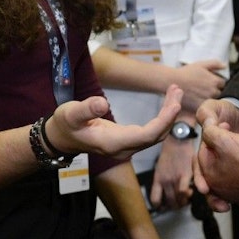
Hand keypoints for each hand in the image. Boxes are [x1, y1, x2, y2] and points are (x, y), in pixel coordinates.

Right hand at [46, 84, 182, 159]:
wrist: (60, 138)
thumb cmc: (65, 124)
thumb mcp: (70, 114)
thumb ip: (86, 109)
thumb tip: (102, 103)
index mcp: (113, 143)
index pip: (147, 135)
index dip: (163, 121)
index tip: (175, 103)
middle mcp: (123, 148)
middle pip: (155, 135)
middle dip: (170, 114)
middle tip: (177, 89)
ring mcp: (126, 147)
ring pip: (155, 134)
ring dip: (167, 115)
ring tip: (174, 91)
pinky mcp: (126, 141)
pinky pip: (150, 132)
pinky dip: (161, 118)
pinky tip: (165, 103)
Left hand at [149, 134, 195, 209]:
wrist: (178, 136)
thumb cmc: (172, 149)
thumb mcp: (163, 166)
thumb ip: (164, 182)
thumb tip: (168, 193)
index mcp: (157, 178)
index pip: (154, 200)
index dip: (160, 206)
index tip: (165, 205)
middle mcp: (164, 181)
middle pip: (168, 203)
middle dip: (175, 205)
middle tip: (180, 200)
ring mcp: (173, 178)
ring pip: (176, 200)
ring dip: (183, 202)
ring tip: (186, 195)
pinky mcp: (184, 175)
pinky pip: (183, 192)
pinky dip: (187, 195)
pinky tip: (190, 190)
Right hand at [173, 60, 226, 111]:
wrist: (172, 81)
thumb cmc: (186, 73)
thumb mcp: (201, 64)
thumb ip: (215, 64)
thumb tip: (225, 66)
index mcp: (215, 81)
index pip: (222, 83)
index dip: (215, 81)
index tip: (207, 81)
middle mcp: (213, 92)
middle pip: (218, 93)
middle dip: (212, 90)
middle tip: (201, 87)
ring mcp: (206, 100)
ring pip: (212, 100)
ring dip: (207, 97)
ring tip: (197, 93)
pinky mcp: (199, 107)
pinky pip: (204, 107)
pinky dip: (201, 104)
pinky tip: (195, 99)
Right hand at [193, 99, 238, 213]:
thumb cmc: (225, 110)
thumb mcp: (213, 108)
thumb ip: (207, 114)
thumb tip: (207, 123)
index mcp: (205, 152)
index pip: (199, 169)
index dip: (200, 178)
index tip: (204, 187)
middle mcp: (215, 163)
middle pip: (212, 186)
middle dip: (215, 198)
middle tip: (222, 205)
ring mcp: (230, 169)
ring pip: (228, 191)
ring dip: (235, 201)